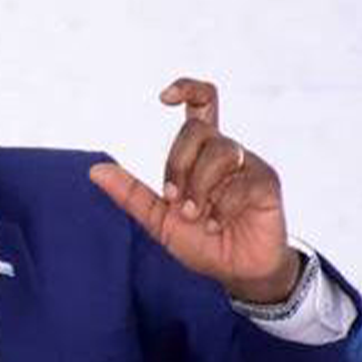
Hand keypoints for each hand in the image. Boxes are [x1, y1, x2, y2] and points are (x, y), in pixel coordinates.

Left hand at [89, 77, 301, 302]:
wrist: (236, 272)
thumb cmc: (202, 242)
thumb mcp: (158, 220)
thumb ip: (130, 194)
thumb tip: (95, 170)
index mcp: (201, 155)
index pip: (202, 104)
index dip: (188, 89)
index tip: (164, 98)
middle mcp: (227, 153)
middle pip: (198, 130)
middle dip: (178, 166)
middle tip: (176, 201)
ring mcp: (249, 165)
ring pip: (220, 152)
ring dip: (200, 189)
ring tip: (197, 216)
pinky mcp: (267, 183)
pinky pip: (241, 181)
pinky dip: (221, 207)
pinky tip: (216, 225)